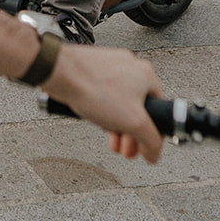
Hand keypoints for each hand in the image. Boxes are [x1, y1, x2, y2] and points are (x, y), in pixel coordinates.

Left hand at [44, 45, 164, 162]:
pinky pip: (104, 96)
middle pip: (138, 110)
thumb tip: (155, 153)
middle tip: (125, 149)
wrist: (60, 73)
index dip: (151, 134)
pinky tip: (96, 121)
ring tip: (111, 141)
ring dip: (117, 127)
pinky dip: (103, 112)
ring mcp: (112, 67)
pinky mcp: (94, 70)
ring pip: (120, 104)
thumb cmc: (94, 89)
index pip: (159, 111)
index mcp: (147, 75)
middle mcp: (131, 67)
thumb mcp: (134, 123)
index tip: (142, 148)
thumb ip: (151, 141)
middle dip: (131, 134)